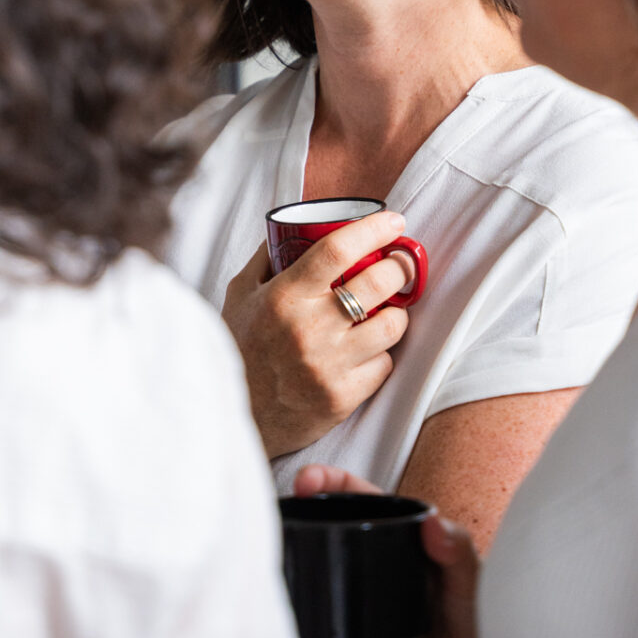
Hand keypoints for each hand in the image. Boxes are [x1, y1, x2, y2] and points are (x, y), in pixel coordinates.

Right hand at [221, 211, 412, 459]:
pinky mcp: (342, 397)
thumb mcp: (241, 295)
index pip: (337, 250)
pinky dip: (381, 354)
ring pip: (391, 326)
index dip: (373, 229)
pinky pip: (384, 365)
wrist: (236, 417)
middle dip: (400, 266)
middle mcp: (309, 328)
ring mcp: (328, 365)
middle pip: (377, 283)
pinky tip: (367, 350)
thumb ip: (265, 259)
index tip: (393, 221)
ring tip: (388, 309)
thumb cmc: (240, 349)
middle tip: (400, 263)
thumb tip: (291, 227)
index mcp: (284, 297)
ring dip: (396, 313)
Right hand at [294, 464, 478, 637]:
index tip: (308, 479)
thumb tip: (433, 524)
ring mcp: (368, 595)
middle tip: (282, 506)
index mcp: (406, 537)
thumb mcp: (473, 580)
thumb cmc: (486, 617)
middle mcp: (382, 561)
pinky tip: (287, 605)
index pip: (363, 500)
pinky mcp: (361, 633)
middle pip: (335, 527)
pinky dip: (306, 607)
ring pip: (327, 568)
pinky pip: (329, 616)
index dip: (332, 484)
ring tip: (272, 548)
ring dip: (300, 555)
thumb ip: (458, 552)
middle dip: (304, 511)